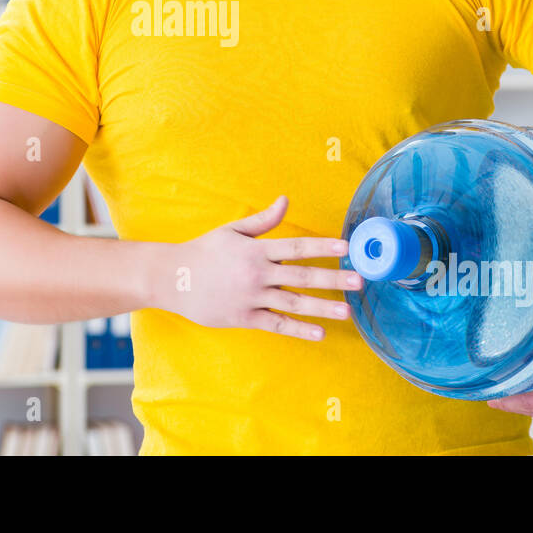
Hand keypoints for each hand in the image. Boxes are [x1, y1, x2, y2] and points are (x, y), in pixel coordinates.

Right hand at [152, 196, 363, 339]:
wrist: (172, 278)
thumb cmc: (204, 251)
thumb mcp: (232, 231)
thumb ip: (263, 220)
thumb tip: (286, 200)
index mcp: (255, 250)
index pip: (296, 247)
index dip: (322, 246)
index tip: (346, 247)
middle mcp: (256, 274)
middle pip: (301, 276)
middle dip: (333, 278)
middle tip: (360, 281)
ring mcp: (250, 297)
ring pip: (293, 303)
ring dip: (322, 307)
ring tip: (347, 311)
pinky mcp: (244, 318)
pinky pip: (276, 325)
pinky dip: (299, 329)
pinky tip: (320, 333)